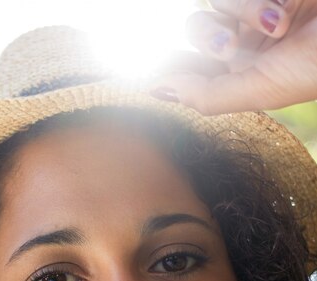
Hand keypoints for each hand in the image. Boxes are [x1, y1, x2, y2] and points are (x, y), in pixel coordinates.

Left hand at [150, 0, 316, 113]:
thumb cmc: (315, 67)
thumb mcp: (261, 90)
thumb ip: (208, 95)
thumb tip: (158, 90)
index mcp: (239, 72)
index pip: (189, 67)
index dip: (172, 67)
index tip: (156, 72)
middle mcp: (244, 38)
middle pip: (197, 27)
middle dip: (208, 37)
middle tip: (229, 47)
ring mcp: (257, 7)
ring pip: (220, 0)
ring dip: (247, 9)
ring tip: (279, 23)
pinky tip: (290, 7)